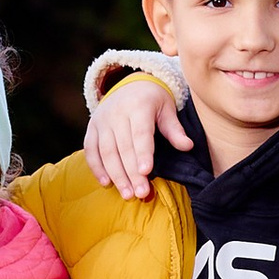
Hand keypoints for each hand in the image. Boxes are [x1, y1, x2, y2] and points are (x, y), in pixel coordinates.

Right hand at [83, 67, 190, 198]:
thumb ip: (175, 129)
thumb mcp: (167, 109)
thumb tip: (188, 146)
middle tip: (141, 194)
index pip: (140, 134)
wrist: (129, 84)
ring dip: (116, 175)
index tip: (146, 172)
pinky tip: (106, 183)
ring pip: (106, 152)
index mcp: (138, 106)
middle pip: (123, 147)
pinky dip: (96, 168)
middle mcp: (116, 113)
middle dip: (132, 173)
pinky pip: (90, 150)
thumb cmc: (153, 100)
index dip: (143, 154)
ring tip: (127, 194)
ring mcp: (101, 121)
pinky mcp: (92, 128)